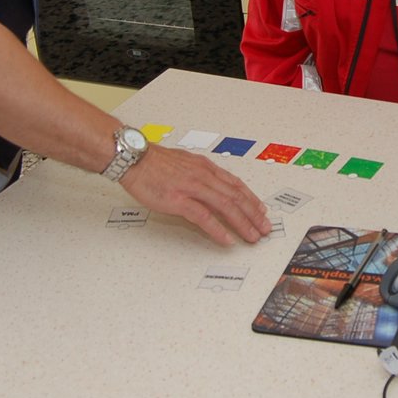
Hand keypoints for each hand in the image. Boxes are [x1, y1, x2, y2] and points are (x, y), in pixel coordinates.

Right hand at [120, 144, 271, 245]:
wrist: (134, 158)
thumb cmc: (153, 161)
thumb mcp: (184, 162)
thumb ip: (199, 173)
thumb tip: (210, 184)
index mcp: (205, 167)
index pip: (236, 184)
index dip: (251, 199)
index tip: (261, 210)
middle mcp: (203, 176)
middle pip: (236, 197)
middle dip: (253, 214)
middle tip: (264, 228)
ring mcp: (192, 188)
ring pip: (226, 206)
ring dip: (242, 223)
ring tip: (251, 236)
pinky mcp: (179, 200)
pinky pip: (204, 217)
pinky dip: (218, 229)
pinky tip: (226, 239)